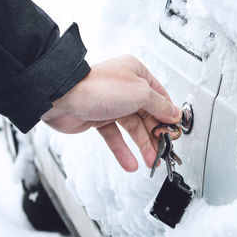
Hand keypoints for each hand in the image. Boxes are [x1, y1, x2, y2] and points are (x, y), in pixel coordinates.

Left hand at [41, 55, 181, 171]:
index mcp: (137, 74)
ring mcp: (113, 103)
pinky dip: (123, 150)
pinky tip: (131, 162)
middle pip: (147, 114)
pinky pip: (116, 136)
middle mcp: (125, 88)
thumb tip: (175, 113)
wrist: (62, 98)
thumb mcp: (140, 93)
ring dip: (143, 145)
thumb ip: (160, 105)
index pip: (160, 96)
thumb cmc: (97, 87)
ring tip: (151, 160)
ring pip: (133, 127)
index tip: (174, 130)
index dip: (168, 115)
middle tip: (163, 149)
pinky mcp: (100, 118)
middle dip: (155, 134)